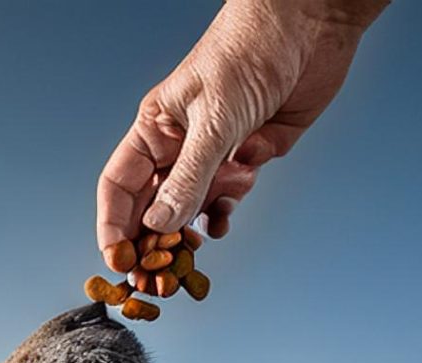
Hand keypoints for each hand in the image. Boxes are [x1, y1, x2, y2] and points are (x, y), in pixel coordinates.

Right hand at [96, 0, 386, 263]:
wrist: (308, 28)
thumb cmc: (248, 53)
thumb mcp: (212, 122)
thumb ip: (189, 179)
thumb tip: (161, 225)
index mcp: (156, 127)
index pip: (120, 184)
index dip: (113, 224)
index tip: (117, 260)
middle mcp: (181, 143)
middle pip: (154, 204)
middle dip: (152, 241)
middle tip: (156, 276)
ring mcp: (216, 151)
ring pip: (192, 206)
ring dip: (189, 232)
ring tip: (190, 258)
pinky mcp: (252, 155)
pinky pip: (230, 197)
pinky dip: (226, 212)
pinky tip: (225, 219)